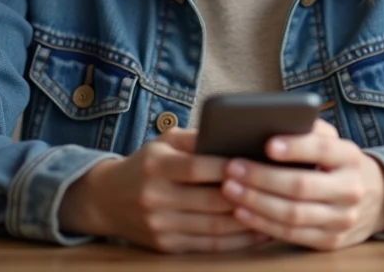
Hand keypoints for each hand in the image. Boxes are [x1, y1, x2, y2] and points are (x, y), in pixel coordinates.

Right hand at [59, 128, 268, 252]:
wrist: (106, 199)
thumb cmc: (146, 163)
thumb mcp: (164, 141)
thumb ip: (197, 138)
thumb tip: (237, 137)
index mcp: (155, 166)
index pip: (197, 167)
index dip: (229, 167)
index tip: (259, 162)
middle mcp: (155, 197)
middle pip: (210, 201)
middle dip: (246, 196)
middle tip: (277, 189)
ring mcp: (160, 226)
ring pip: (214, 228)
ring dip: (248, 222)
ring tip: (276, 211)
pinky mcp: (166, 247)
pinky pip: (209, 247)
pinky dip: (238, 241)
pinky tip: (258, 231)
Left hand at [219, 119, 383, 250]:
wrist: (374, 199)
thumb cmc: (337, 163)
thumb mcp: (332, 141)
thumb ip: (308, 130)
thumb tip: (270, 121)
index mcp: (351, 156)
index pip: (323, 149)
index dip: (295, 147)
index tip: (267, 144)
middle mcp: (351, 189)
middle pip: (302, 186)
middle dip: (262, 177)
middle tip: (232, 168)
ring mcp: (343, 219)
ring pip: (294, 214)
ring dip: (256, 202)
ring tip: (230, 189)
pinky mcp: (331, 241)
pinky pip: (292, 235)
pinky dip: (263, 224)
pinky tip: (242, 212)